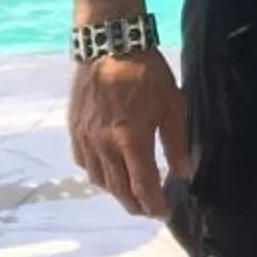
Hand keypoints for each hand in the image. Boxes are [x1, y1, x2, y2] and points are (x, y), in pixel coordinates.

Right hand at [70, 50, 193, 218]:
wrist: (108, 43)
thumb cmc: (145, 72)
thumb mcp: (172, 104)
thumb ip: (176, 142)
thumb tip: (182, 173)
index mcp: (131, 140)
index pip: (143, 186)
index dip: (154, 205)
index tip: (165, 213)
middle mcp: (104, 145)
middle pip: (118, 190)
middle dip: (136, 206)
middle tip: (149, 210)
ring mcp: (85, 138)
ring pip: (98, 180)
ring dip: (116, 193)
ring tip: (131, 194)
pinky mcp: (74, 129)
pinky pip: (83, 163)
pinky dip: (97, 174)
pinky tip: (107, 171)